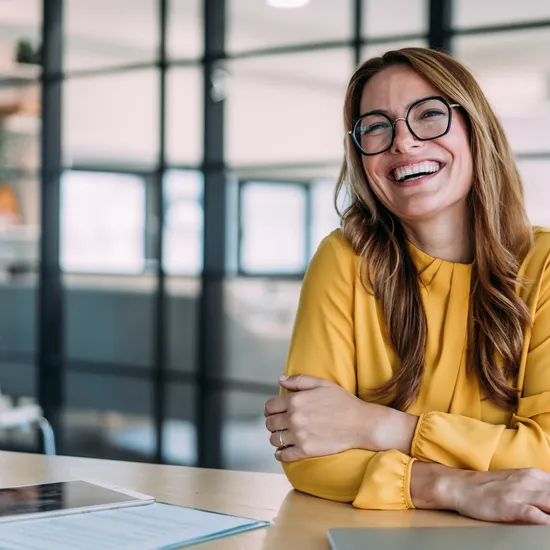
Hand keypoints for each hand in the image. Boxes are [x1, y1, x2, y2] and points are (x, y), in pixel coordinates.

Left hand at [264, 374, 416, 461]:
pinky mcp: (305, 451)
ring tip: (284, 436)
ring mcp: (299, 436)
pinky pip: (283, 455)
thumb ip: (299, 380)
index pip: (270, 406)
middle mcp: (294, 418)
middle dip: (273, 422)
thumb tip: (280, 380)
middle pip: (270, 423)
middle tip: (280, 423)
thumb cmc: (343, 402)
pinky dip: (280, 454)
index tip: (275, 411)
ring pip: (274, 439)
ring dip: (277, 438)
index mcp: (295, 401)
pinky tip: (283, 451)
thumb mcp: (322, 384)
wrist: (361, 424)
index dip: (271, 408)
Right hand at [412, 462, 549, 524]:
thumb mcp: (519, 483)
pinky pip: (533, 514)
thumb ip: (540, 490)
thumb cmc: (489, 488)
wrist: (459, 486)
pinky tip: (547, 525)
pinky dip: (544, 520)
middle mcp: (530, 482)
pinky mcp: (508, 506)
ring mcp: (519, 493)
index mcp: (535, 475)